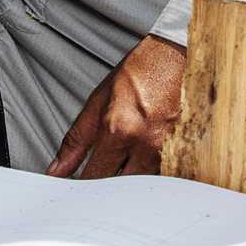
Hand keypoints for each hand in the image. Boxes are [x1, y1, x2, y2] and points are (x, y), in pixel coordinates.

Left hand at [48, 35, 186, 179]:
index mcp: (120, 129)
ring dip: (130, 181)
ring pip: (142, 187)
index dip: (82, 188)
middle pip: (119, 190)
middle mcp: (146, 144)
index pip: (94, 178)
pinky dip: (152, 175)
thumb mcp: (98, 101)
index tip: (76, 188)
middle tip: (101, 176)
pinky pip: (164, 178)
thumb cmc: (141, 72)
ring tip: (127, 158)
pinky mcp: (188, 152)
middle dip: (107, 187)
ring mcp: (170, 150)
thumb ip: (76, 140)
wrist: (177, 55)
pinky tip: (148, 157)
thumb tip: (57, 169)